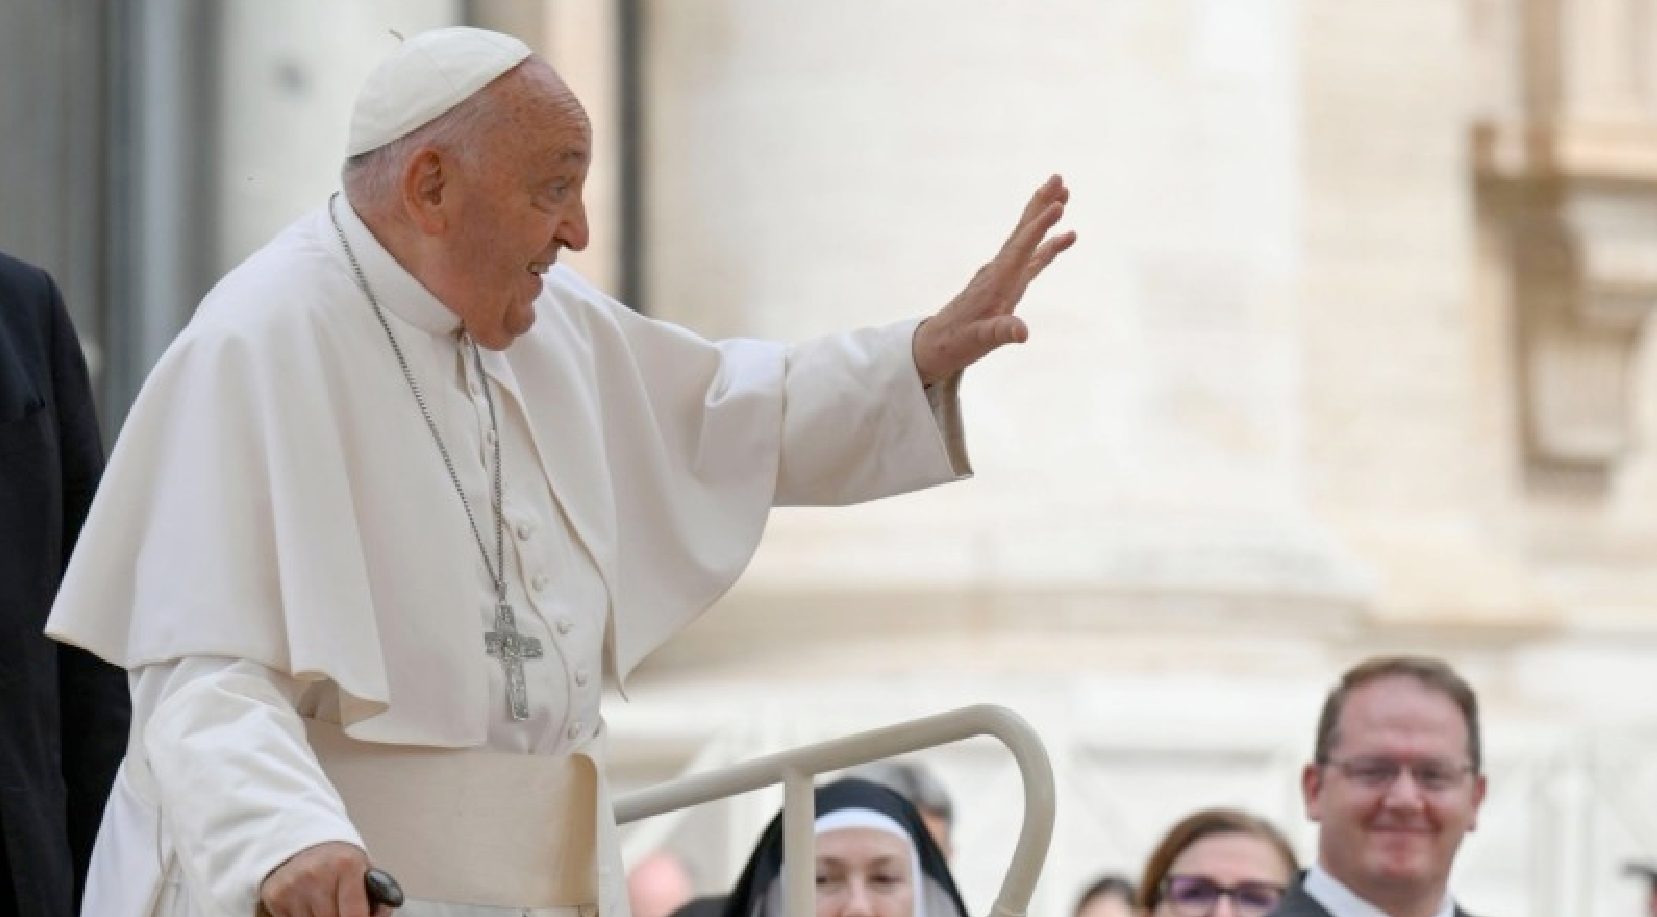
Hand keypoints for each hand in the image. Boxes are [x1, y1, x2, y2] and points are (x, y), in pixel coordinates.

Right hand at [259, 841, 392, 915]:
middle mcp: (318, 874)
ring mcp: (294, 886)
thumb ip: (376, 895)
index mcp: (347, 864)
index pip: (356, 914)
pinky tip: (308, 905)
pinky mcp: (275, 896)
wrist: (304, 841)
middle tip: (341, 908)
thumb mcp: (365, 868)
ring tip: (325, 905)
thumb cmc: (340, 860)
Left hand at [912, 175, 1076, 385]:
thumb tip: (1023, 332)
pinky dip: (1049, 245)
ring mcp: (1005, 273)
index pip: (1021, 247)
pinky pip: (1033, 257)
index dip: (1040, 226)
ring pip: (1028, 237)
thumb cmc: (959, 341)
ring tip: (1065, 194)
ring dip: (1044, 216)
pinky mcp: (1009, 281)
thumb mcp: (980, 340)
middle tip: (1058, 178)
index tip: (1058, 206)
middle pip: (1023, 230)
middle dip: (1040, 205)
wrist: (940, 341)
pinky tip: (1067, 236)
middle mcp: (1001, 269)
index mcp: (997, 280)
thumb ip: (1001, 332)